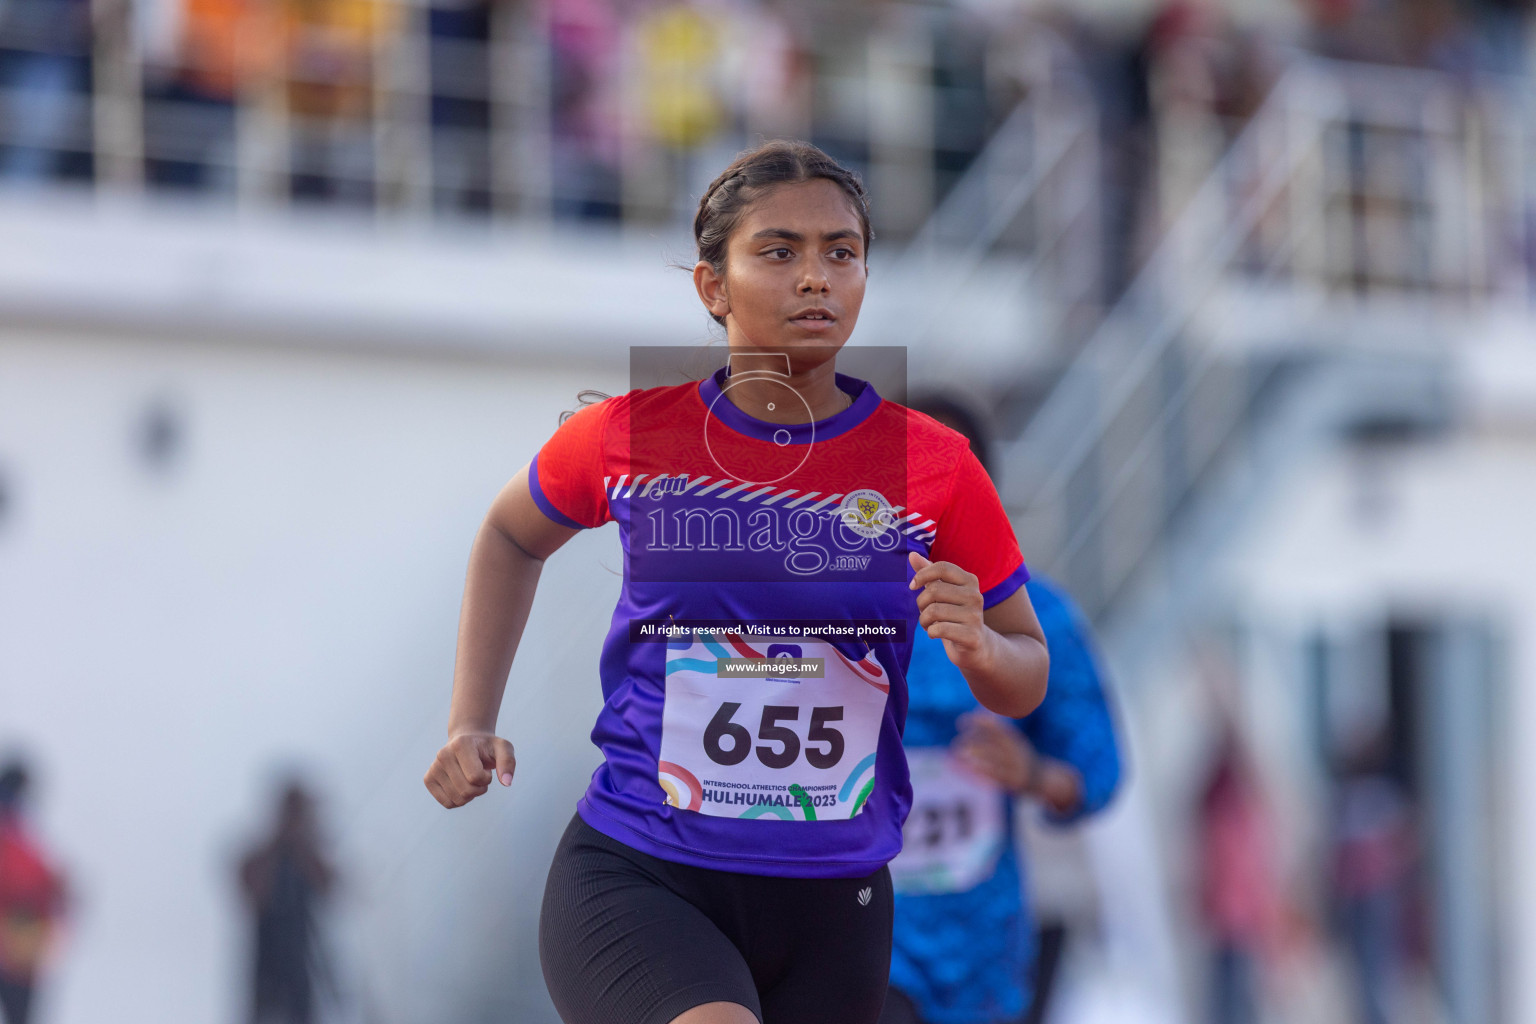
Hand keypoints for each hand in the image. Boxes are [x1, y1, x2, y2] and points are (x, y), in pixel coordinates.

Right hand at [424, 732, 515, 807]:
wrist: (467, 740)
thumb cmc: (487, 746)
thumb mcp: (503, 748)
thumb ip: (508, 763)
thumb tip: (507, 783)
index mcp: (460, 744)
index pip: (475, 777)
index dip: (487, 779)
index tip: (487, 769)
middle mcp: (443, 755)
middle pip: (466, 791)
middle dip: (480, 789)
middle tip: (480, 777)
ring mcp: (433, 767)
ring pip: (457, 800)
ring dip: (470, 795)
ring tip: (470, 780)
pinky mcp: (428, 779)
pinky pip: (447, 804)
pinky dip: (459, 801)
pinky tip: (461, 787)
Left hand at [908, 551, 988, 670]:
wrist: (976, 646)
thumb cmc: (954, 614)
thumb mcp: (942, 591)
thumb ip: (929, 573)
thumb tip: (912, 554)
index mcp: (969, 581)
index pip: (942, 567)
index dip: (922, 575)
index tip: (913, 586)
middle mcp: (975, 596)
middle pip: (934, 590)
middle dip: (921, 603)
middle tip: (924, 612)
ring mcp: (975, 617)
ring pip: (934, 611)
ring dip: (924, 620)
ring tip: (929, 624)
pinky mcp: (972, 637)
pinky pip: (939, 629)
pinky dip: (931, 632)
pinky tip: (936, 634)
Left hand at [953, 710, 1034, 794]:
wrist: (1042, 778)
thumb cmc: (1020, 755)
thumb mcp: (1013, 739)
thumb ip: (997, 727)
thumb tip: (977, 710)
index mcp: (1014, 738)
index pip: (996, 726)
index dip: (978, 722)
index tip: (961, 722)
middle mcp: (1016, 750)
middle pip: (992, 742)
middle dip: (972, 740)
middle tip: (957, 742)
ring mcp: (1016, 766)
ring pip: (993, 758)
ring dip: (974, 755)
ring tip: (959, 753)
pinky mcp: (1015, 781)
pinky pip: (997, 775)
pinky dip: (982, 770)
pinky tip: (970, 767)